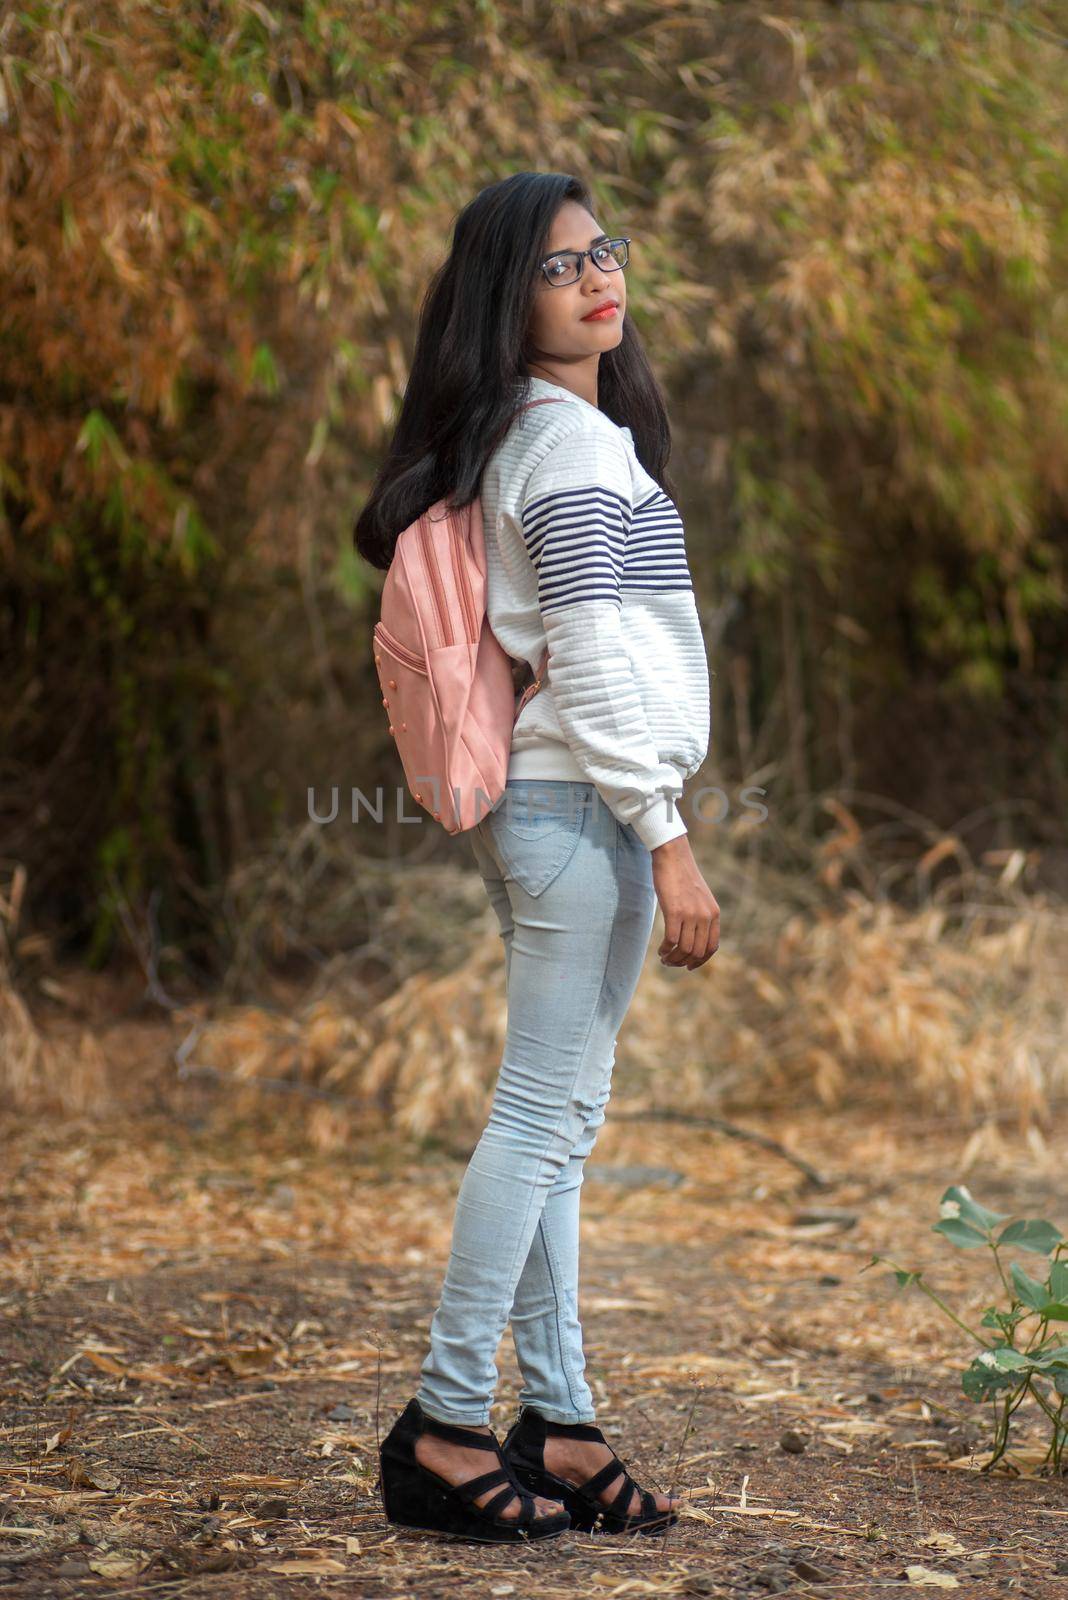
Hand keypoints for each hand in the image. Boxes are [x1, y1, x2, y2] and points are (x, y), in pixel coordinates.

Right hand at [650, 834, 719, 969]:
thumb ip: (701, 914)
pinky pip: (671, 940)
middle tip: (671, 963)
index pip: (712, 947)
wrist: (673, 856)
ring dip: (673, 959)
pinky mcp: (674, 911)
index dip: (700, 961)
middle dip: (683, 963)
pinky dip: (665, 950)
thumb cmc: (682, 875)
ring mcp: (691, 914)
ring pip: (685, 949)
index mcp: (714, 913)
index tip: (689, 966)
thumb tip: (694, 935)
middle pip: (698, 952)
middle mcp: (705, 916)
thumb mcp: (698, 897)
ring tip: (664, 958)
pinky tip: (660, 950)